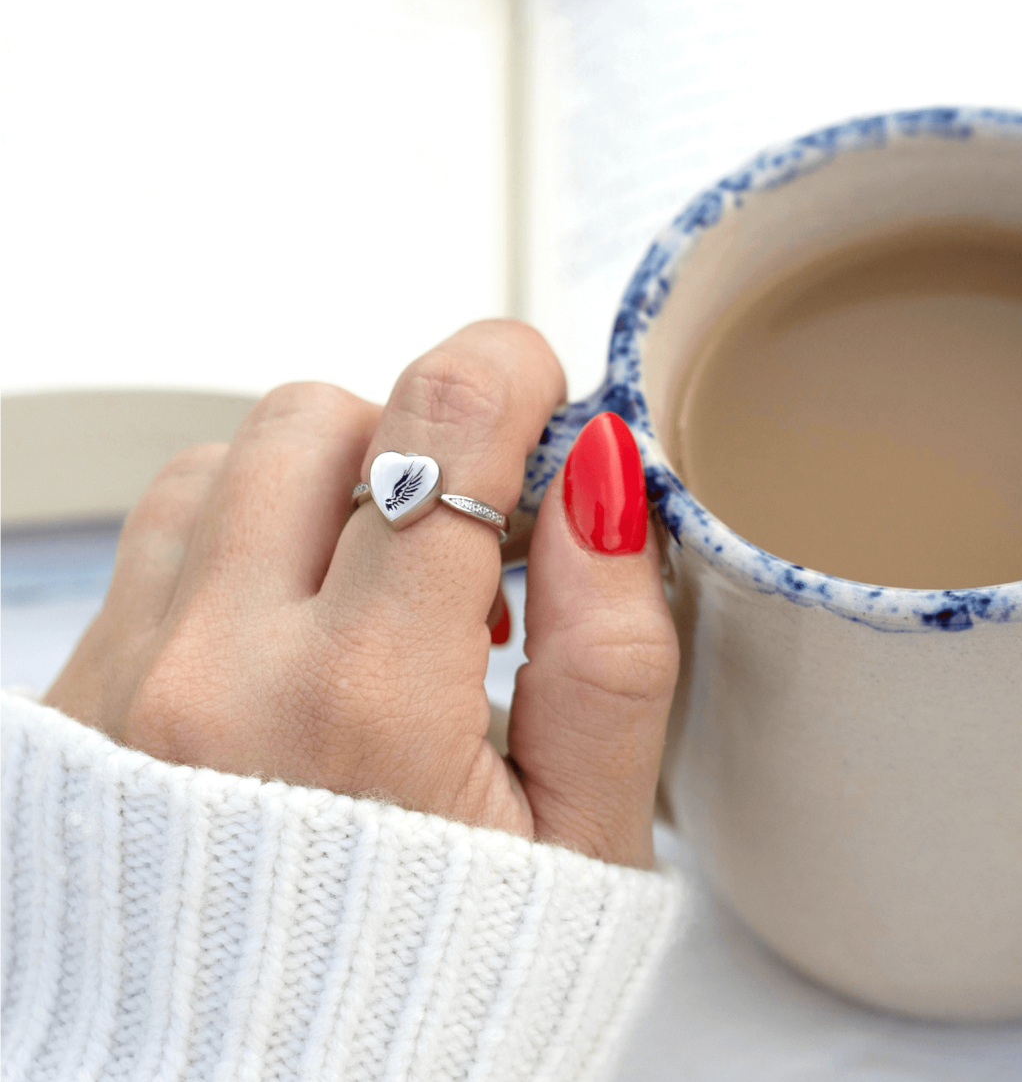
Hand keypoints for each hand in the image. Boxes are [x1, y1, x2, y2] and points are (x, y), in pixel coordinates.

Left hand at [44, 321, 677, 869]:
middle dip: (416, 440)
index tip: (541, 395)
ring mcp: (119, 683)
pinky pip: (155, 543)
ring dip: (317, 491)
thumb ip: (611, 645)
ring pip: (227, 463)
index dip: (511, 369)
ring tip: (369, 597)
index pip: (442, 423)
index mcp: (365, 703)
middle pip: (321, 415)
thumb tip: (599, 476)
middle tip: (463, 540)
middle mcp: (212, 673)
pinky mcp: (69, 703)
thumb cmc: (435, 992)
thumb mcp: (583, 839)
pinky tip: (289, 638)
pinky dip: (237, 549)